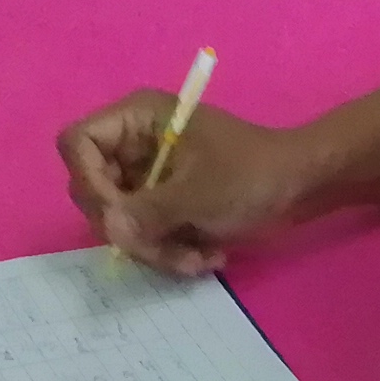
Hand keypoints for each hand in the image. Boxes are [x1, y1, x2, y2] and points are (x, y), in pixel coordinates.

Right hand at [58, 93, 320, 274]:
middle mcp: (133, 145)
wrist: (302, 186)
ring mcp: (147, 176)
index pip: (77, 143)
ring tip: (196, 260)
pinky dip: (170, 252)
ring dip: (155, 249)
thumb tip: (108, 228)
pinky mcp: (163, 204)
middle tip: (164, 250)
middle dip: (130, 230)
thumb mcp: (199, 193)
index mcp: (136, 120)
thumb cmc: (252, 175)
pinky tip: (205, 258)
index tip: (118, 216)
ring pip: (120, 222)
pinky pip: (144, 234)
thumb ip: (148, 211)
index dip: (88, 182)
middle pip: (95, 191)